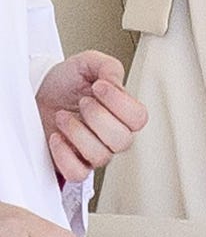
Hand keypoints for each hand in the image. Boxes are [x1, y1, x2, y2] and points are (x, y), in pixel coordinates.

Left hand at [35, 51, 147, 183]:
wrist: (36, 95)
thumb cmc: (63, 83)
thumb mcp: (87, 63)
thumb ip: (107, 66)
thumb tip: (115, 81)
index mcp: (122, 112)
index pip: (139, 118)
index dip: (120, 102)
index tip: (100, 86)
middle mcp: (112, 134)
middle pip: (122, 140)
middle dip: (98, 117)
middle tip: (83, 102)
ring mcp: (93, 151)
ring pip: (101, 156)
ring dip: (78, 133)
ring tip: (64, 117)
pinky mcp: (72, 165)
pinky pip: (78, 172)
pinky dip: (64, 155)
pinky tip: (57, 136)